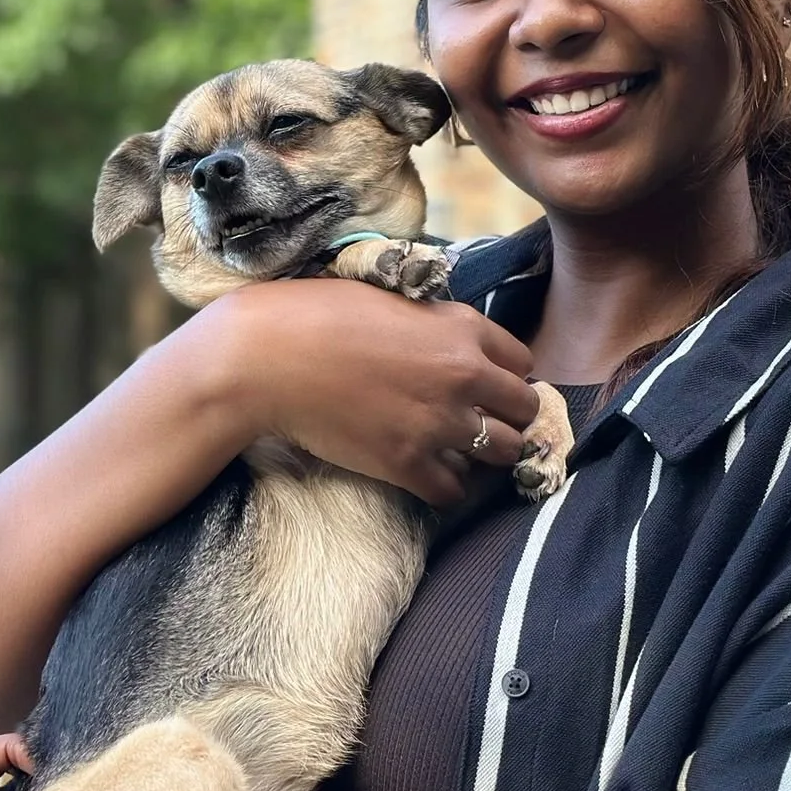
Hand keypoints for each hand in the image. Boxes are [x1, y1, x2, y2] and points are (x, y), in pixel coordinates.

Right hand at [206, 280, 541, 507]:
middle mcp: (463, 375)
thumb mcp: (391, 299)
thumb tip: (451, 339)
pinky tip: (428, 474)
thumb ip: (434, 323)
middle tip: (483, 422)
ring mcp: (438, 423)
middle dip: (509, 417)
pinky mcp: (407, 464)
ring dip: (485, 454)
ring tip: (460, 450)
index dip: (507, 376)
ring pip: (502, 453)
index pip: (521, 362)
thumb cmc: (316, 315)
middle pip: (525, 410)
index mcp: (461, 328)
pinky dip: (446, 487)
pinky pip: (454, 490)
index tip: (490, 387)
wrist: (265, 359)